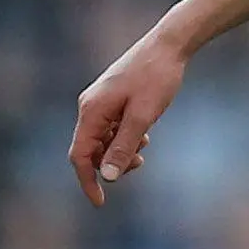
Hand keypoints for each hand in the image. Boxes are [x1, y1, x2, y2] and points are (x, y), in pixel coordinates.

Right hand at [70, 25, 188, 206]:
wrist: (168, 46)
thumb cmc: (156, 78)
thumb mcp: (143, 117)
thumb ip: (123, 147)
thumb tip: (107, 177)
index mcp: (91, 111)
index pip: (80, 156)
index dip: (87, 181)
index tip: (100, 202)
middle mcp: (90, 106)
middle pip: (90, 150)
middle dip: (111, 164)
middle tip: (139, 163)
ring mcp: (100, 102)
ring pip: (102, 140)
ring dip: (120, 151)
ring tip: (145, 145)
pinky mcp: (112, 99)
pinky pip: (111, 128)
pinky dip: (125, 137)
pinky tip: (144, 134)